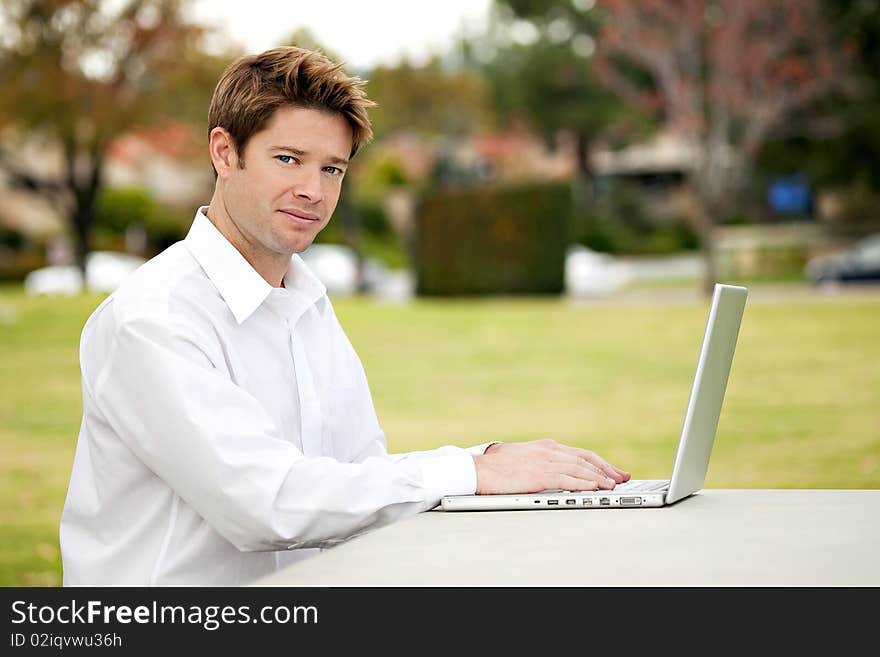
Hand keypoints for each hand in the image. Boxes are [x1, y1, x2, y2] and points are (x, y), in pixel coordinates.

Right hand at [473, 439, 629, 494]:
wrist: (477, 469)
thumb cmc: (494, 466)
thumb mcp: (522, 457)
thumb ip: (538, 461)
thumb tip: (547, 471)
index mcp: (546, 446)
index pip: (580, 454)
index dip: (599, 463)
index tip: (612, 471)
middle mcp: (550, 450)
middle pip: (586, 459)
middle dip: (606, 469)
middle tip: (622, 477)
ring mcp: (546, 461)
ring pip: (581, 469)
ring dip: (600, 478)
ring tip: (614, 485)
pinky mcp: (540, 474)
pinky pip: (569, 479)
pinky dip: (585, 483)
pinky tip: (596, 488)